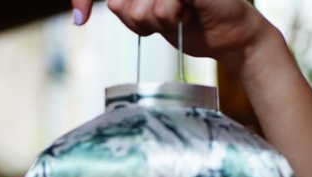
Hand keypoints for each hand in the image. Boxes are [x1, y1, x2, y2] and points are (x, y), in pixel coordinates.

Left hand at [72, 0, 269, 70]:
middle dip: (138, 22)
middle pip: (120, 2)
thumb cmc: (193, 27)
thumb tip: (94, 10)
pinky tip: (188, 13)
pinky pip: (160, 5)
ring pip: (138, 6)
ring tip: (180, 16)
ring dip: (157, 22)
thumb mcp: (151, 20)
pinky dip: (170, 17)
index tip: (80, 18)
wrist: (231, 37)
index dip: (83, 1)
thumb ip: (129, 9)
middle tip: (164, 22)